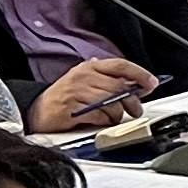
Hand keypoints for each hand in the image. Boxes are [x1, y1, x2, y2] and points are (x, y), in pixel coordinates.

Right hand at [27, 58, 156, 133]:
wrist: (35, 110)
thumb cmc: (64, 97)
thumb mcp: (86, 82)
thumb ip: (109, 81)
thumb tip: (137, 84)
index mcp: (88, 68)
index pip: (120, 65)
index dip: (140, 73)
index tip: (152, 83)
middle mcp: (82, 77)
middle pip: (119, 86)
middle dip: (132, 100)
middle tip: (136, 109)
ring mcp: (75, 93)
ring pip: (111, 102)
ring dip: (118, 113)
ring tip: (115, 117)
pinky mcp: (70, 110)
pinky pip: (98, 115)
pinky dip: (105, 120)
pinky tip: (102, 121)